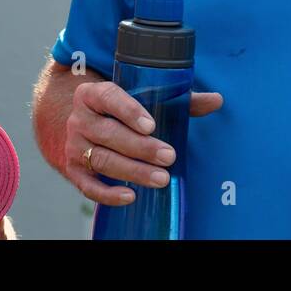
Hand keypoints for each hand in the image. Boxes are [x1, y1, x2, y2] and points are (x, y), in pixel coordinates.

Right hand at [65, 82, 222, 205]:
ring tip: (161, 179)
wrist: (84, 122)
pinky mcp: (74, 170)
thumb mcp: (142, 97)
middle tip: (169, 157)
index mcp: (93, 94)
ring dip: (133, 171)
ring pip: (102, 160)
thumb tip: (216, 100)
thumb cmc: (121, 109)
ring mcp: (74, 145)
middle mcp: (79, 118)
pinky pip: (88, 186)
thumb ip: (179, 99)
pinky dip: (107, 194)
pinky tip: (131, 196)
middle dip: (141, 147)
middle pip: (108, 133)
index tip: (151, 125)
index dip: (129, 111)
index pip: (108, 97)